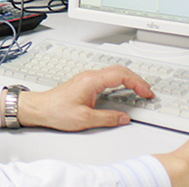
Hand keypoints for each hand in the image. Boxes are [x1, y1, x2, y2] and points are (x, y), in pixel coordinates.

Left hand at [17, 65, 154, 130]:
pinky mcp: (85, 83)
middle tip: (148, 91)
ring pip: (113, 72)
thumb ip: (107, 118)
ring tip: (140, 90)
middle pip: (119, 70)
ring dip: (129, 79)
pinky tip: (123, 89)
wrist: (40, 108)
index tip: (147, 93)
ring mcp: (87, 78)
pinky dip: (120, 81)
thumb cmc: (57, 111)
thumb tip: (124, 118)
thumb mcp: (85, 119)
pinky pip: (107, 77)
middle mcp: (89, 76)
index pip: (121, 75)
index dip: (137, 83)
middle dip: (136, 79)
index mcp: (91, 81)